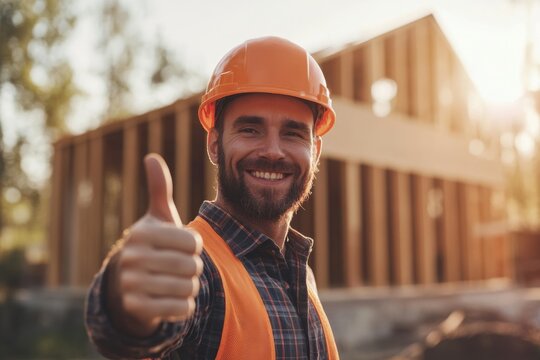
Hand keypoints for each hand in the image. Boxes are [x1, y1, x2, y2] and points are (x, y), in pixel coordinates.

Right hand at [106, 153, 202, 337]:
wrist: (127, 286)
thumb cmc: (152, 246)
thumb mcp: (156, 218)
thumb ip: (159, 189)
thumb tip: (151, 157)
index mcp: (141, 233)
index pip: (192, 242)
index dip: (193, 247)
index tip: (181, 247)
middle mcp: (132, 258)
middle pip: (192, 266)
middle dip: (193, 268)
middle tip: (179, 267)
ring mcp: (132, 285)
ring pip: (189, 288)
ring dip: (190, 287)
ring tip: (175, 282)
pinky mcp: (138, 309)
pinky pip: (182, 309)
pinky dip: (185, 306)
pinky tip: (171, 299)